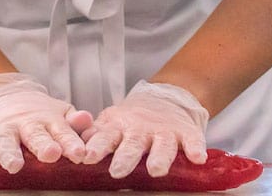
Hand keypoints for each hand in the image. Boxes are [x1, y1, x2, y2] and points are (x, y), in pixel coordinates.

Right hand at [0, 72, 92, 174]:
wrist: (1, 94)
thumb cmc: (36, 114)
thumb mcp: (59, 114)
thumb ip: (74, 122)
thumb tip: (88, 120)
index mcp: (49, 121)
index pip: (62, 132)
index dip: (71, 143)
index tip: (79, 153)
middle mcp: (27, 123)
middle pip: (35, 135)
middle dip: (43, 145)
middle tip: (51, 154)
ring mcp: (5, 126)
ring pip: (7, 140)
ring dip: (11, 152)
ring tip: (14, 165)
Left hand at [82, 80, 208, 178]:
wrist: (165, 99)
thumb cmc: (130, 122)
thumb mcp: (110, 124)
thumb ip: (94, 135)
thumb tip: (73, 147)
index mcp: (118, 127)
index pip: (105, 137)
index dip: (97, 147)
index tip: (87, 157)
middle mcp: (140, 129)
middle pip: (133, 144)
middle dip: (125, 158)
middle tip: (117, 171)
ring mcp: (164, 131)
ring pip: (162, 145)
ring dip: (159, 157)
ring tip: (156, 170)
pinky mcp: (186, 132)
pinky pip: (192, 140)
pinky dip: (195, 148)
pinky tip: (197, 158)